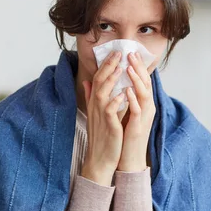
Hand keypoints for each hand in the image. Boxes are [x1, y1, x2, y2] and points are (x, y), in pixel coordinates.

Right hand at [81, 51, 125, 185]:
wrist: (100, 158)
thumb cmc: (101, 136)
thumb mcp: (95, 114)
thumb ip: (91, 97)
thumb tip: (87, 82)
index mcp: (94, 103)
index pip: (98, 79)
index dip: (106, 65)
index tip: (114, 52)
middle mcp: (95, 107)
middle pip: (99, 82)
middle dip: (108, 66)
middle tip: (118, 53)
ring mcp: (101, 116)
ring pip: (103, 93)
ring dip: (112, 80)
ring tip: (120, 68)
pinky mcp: (108, 126)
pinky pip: (110, 111)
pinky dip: (116, 101)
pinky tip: (124, 93)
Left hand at [117, 52, 155, 172]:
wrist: (128, 158)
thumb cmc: (127, 135)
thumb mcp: (125, 113)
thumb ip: (123, 98)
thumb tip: (118, 83)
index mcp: (143, 104)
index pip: (142, 81)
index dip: (138, 67)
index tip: (131, 53)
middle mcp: (147, 109)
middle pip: (146, 84)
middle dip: (138, 68)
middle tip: (132, 54)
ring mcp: (144, 118)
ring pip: (144, 95)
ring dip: (136, 80)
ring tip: (128, 67)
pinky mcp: (138, 127)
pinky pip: (137, 111)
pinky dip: (132, 99)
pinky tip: (126, 90)